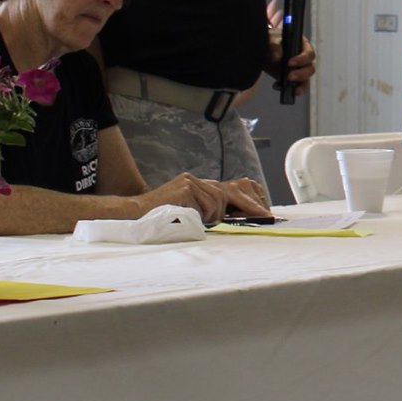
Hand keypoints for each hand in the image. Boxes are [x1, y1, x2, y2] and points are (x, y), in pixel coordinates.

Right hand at [144, 173, 269, 224]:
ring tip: (200, 220)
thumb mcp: (191, 213)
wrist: (135, 216)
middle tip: (267, 216)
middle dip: (251, 204)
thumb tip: (237, 218)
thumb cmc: (162, 220)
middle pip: (233, 189)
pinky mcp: (185, 188)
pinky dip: (202, 215)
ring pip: (219, 199)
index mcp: (201, 186)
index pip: (233, 187)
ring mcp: (191, 182)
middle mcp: (198, 180)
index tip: (265, 212)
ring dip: (214, 215)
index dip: (250, 199)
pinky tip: (189, 217)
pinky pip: (206, 204)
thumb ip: (210, 210)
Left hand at [266, 28, 317, 95]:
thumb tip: (277, 57)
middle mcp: (305, 60)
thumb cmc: (272, 41)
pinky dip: (288, 90)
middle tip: (289, 77)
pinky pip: (296, 88)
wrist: (264, 50)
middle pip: (310, 69)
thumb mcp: (272, 40)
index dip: (302, 59)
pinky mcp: (293, 80)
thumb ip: (275, 46)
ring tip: (286, 86)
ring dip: (298, 86)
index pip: (309, 54)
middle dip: (301, 75)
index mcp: (303, 46)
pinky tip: (277, 86)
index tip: (289, 63)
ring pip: (306, 81)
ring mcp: (300, 71)